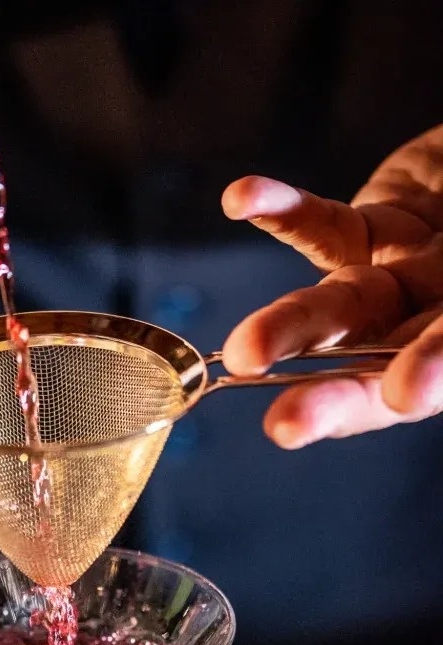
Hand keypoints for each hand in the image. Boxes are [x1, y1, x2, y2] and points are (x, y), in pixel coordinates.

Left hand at [221, 124, 442, 446]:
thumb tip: (434, 356)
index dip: (432, 377)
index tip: (404, 395)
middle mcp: (433, 322)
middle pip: (381, 360)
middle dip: (333, 390)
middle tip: (285, 423)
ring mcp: (397, 279)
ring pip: (339, 304)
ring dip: (291, 323)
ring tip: (245, 349)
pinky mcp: (369, 229)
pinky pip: (323, 223)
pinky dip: (283, 210)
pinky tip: (242, 199)